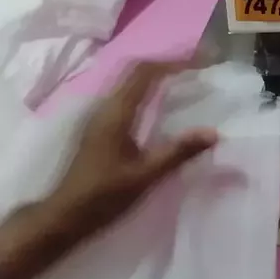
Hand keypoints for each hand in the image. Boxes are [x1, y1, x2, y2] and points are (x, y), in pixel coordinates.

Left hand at [46, 62, 217, 230]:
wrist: (65, 216)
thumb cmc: (104, 196)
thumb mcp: (146, 175)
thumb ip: (179, 151)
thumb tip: (214, 132)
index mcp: (116, 113)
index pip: (144, 72)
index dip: (172, 62)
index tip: (200, 63)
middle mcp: (105, 107)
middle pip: (136, 72)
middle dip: (166, 65)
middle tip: (197, 68)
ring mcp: (100, 117)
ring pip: (130, 83)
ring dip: (157, 77)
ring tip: (185, 81)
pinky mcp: (100, 128)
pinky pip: (127, 97)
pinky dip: (148, 92)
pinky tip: (163, 106)